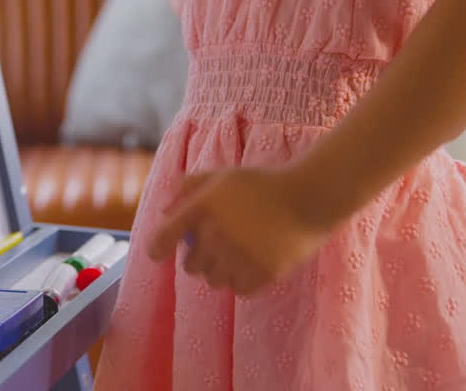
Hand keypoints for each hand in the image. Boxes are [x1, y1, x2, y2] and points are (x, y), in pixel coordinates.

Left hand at [147, 167, 332, 294]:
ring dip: (219, 271)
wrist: (308, 198)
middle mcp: (217, 234)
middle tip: (214, 247)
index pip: (165, 236)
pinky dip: (240, 281)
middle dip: (197, 257)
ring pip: (213, 280)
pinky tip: (250, 264)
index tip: (157, 254)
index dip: (157, 248)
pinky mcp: (262, 273)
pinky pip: (237, 290)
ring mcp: (240, 256)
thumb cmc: (262, 184)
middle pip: (190, 265)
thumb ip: (190, 186)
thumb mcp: (223, 176)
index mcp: (203, 207)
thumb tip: (165, 209)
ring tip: (236, 254)